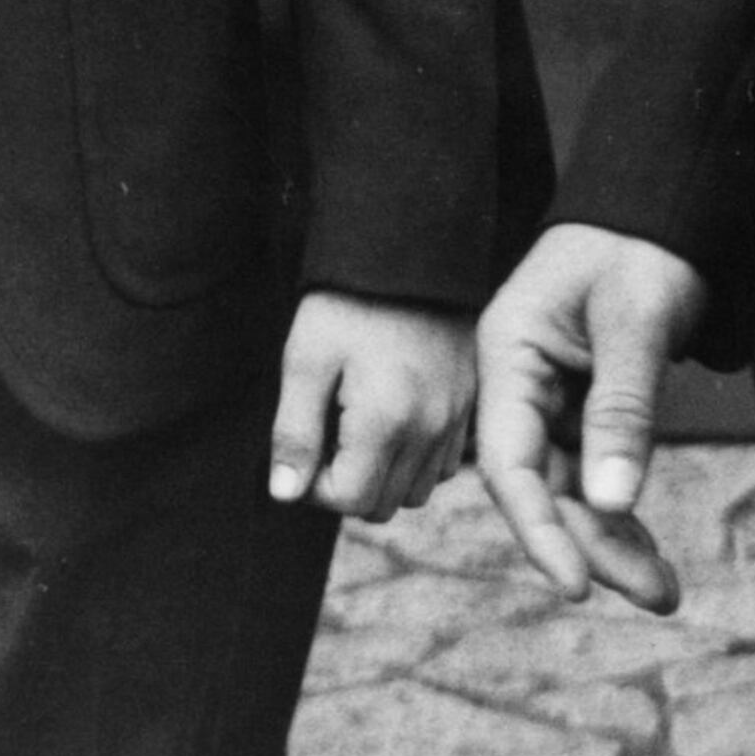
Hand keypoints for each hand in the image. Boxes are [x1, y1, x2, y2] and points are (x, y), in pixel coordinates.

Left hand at [268, 293, 474, 518]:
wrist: (409, 250)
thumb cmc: (348, 301)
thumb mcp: (306, 357)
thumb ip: (294, 431)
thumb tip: (285, 494)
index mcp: (385, 420)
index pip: (349, 500)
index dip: (315, 486)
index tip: (304, 447)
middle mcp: (429, 430)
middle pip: (382, 505)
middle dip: (346, 485)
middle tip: (327, 436)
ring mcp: (455, 421)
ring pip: (415, 492)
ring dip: (382, 478)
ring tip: (357, 428)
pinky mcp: (469, 407)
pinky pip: (443, 466)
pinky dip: (415, 461)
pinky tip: (392, 422)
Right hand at [473, 221, 707, 611]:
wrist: (663, 213)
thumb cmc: (640, 250)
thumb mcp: (633, 322)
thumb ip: (621, 410)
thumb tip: (611, 502)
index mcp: (506, 354)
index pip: (508, 461)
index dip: (536, 528)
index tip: (574, 585)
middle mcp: (518, 383)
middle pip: (543, 486)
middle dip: (593, 546)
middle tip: (657, 595)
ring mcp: (550, 398)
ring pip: (572, 489)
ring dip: (614, 539)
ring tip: (665, 592)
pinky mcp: (584, 406)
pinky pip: (597, 472)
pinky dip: (623, 512)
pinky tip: (650, 554)